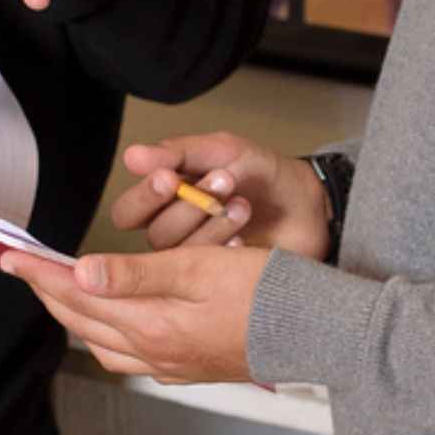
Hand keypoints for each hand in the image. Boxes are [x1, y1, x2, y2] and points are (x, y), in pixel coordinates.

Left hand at [1, 245, 269, 384]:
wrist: (315, 331)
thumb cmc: (266, 292)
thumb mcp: (199, 267)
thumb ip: (137, 272)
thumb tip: (80, 273)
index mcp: (152, 326)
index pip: (79, 295)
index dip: (41, 273)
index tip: (11, 255)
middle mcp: (155, 352)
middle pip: (83, 323)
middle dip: (50, 292)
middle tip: (25, 268)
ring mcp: (172, 364)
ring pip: (104, 344)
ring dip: (76, 317)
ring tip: (61, 290)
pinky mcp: (190, 367)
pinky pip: (130, 356)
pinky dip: (108, 335)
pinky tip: (115, 323)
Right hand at [111, 133, 331, 259]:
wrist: (307, 203)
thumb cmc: (260, 174)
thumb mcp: (223, 151)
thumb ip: (179, 153)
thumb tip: (133, 156)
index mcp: (164, 203)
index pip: (128, 212)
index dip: (145, 197)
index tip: (170, 178)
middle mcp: (174, 236)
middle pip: (155, 234)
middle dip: (189, 207)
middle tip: (224, 180)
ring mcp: (196, 263)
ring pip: (181, 255)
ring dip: (212, 225)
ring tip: (243, 203)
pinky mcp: (221, 282)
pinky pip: (209, 277)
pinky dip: (226, 250)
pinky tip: (244, 237)